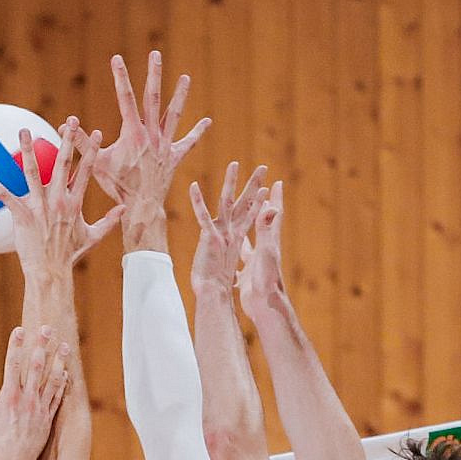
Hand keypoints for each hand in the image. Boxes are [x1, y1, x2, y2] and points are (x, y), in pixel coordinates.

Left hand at [0, 122, 122, 273]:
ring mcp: (40, 206)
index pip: (86, 171)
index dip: (91, 151)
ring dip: (29, 150)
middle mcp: (59, 200)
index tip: (96, 133)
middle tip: (70, 120)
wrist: (51, 272)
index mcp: (75, 203)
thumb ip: (109, 221)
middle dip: (67, 140)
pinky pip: (6, 195)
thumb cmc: (69, 255)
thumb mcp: (93, 237)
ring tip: (25, 131)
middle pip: (63, 164)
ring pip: (33, 172)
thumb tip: (124, 210)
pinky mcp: (23, 215)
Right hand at [0, 325, 71, 459]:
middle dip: (41, 346)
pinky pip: (57, 397)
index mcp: (9, 396)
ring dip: (58, 361)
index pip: (12, 364)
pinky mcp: (47, 418)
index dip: (16, 345)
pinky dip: (61, 384)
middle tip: (47, 328)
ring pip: (51, 379)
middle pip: (36, 367)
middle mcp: (27, 399)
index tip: (20, 330)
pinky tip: (65, 373)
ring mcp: (39, 408)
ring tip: (64, 346)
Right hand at [94, 51, 212, 215]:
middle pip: (153, 98)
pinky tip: (207, 121)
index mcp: (134, 133)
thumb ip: (82, 142)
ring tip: (186, 78)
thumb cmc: (117, 186)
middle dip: (153, 74)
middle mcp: (152, 135)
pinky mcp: (174, 157)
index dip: (121, 77)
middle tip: (155, 54)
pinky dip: (197, 132)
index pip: (126, 98)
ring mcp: (165, 145)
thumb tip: (63, 126)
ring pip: (174, 115)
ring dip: (180, 95)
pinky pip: (188, 142)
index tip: (117, 58)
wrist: (141, 207)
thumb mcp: (97, 163)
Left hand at [189, 162, 269, 290]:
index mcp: (236, 239)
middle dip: (254, 185)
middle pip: (246, 204)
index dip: (258, 202)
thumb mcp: (226, 273)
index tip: (267, 188)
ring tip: (234, 163)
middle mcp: (232, 233)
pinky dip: (198, 201)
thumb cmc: (216, 287)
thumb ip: (232, 269)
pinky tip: (193, 186)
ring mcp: (222, 234)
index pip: (250, 216)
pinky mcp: (210, 238)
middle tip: (263, 168)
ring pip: (227, 202)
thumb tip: (235, 275)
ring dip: (230, 182)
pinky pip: (202, 216)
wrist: (213, 295)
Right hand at [238, 179, 286, 310]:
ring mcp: (255, 259)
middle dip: (259, 205)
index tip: (277, 183)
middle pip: (260, 221)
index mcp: (268, 240)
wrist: (264, 304)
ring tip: (240, 214)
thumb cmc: (267, 279)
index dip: (275, 198)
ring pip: (248, 236)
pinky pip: (239, 255)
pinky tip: (228, 246)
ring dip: (245, 224)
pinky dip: (235, 248)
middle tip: (259, 190)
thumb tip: (271, 206)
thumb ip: (266, 228)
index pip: (273, 214)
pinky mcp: (246, 270)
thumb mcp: (266, 250)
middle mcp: (263, 247)